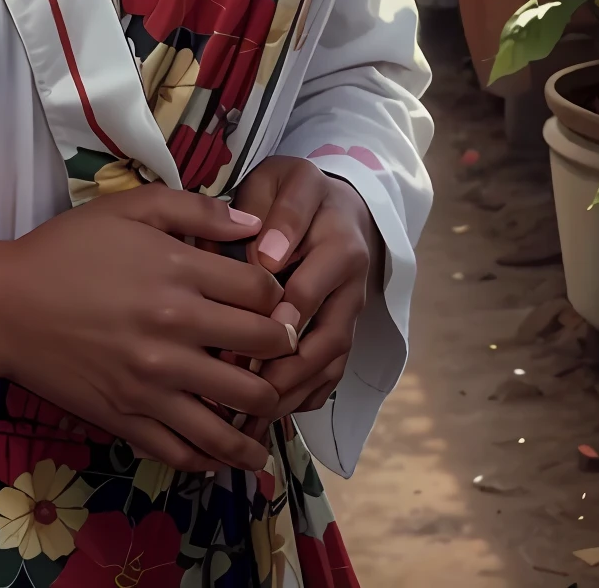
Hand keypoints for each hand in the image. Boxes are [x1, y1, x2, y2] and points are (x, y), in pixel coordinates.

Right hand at [0, 186, 297, 474]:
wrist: (5, 306)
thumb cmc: (67, 249)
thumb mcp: (128, 210)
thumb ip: (195, 210)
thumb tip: (254, 225)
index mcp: (178, 275)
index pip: (264, 296)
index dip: (281, 298)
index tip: (280, 304)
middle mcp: (174, 333)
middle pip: (264, 357)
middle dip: (285, 357)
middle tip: (286, 357)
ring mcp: (153, 384)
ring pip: (235, 418)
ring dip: (266, 420)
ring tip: (274, 418)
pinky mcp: (129, 419)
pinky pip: (187, 452)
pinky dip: (215, 457)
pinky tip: (226, 452)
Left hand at [231, 154, 382, 428]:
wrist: (336, 205)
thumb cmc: (296, 191)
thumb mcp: (284, 180)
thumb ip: (274, 210)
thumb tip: (265, 254)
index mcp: (338, 244)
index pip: (312, 287)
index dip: (282, 313)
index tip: (247, 331)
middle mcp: (352, 288)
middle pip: (329, 339)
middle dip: (288, 370)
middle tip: (247, 390)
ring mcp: (350, 316)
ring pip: (330, 365)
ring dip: (293, 393)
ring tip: (252, 417)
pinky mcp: (342, 334)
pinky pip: (330, 375)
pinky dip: (303, 398)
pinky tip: (268, 415)